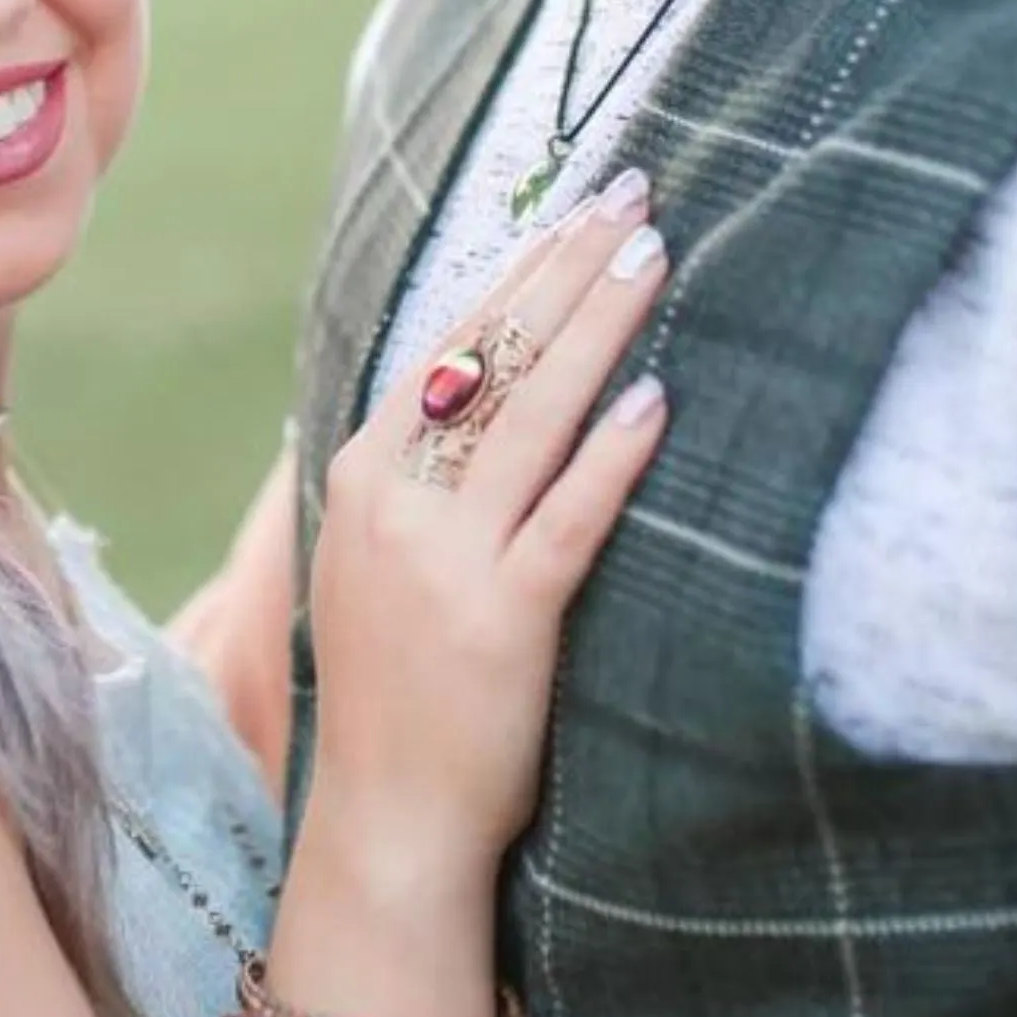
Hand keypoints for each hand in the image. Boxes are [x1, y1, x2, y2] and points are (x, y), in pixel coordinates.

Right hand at [308, 178, 666, 869]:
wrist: (388, 820)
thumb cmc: (401, 688)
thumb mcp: (377, 558)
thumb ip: (414, 474)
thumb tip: (463, 379)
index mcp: (362, 476)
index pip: (449, 342)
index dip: (518, 269)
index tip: (575, 209)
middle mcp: (394, 502)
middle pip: (492, 355)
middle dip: (567, 266)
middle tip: (632, 196)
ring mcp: (446, 559)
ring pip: (531, 414)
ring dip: (598, 326)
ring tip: (653, 258)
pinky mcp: (504, 619)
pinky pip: (567, 518)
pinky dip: (610, 454)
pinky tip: (654, 401)